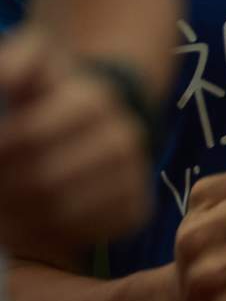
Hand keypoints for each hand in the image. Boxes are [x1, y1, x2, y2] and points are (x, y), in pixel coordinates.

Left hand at [0, 25, 151, 251]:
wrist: (98, 121)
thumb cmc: (50, 94)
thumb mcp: (31, 63)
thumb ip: (16, 64)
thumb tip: (6, 80)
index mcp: (91, 103)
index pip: (29, 137)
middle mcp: (121, 141)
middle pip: (45, 180)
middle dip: (4, 191)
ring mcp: (134, 177)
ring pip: (65, 213)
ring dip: (20, 221)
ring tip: (1, 219)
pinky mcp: (138, 209)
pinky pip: (90, 233)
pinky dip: (53, 237)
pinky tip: (26, 228)